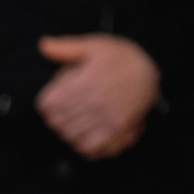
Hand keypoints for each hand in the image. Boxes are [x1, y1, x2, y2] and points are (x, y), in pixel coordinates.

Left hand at [35, 35, 160, 158]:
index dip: (46, 103)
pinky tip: (82, 137)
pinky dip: (81, 145)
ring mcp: (107, 118)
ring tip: (71, 124)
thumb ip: (66, 48)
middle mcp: (96, 101)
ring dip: (67, 132)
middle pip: (58, 122)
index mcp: (86, 81)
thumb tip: (43, 45)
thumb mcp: (95, 45)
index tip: (50, 101)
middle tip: (60, 113)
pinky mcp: (117, 131)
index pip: (49, 104)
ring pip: (71, 136)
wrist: (150, 74)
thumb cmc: (121, 58)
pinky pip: (90, 148)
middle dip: (55, 118)